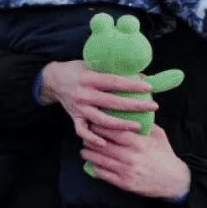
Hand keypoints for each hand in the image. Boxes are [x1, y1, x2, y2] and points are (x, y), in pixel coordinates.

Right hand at [39, 60, 156, 146]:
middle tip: (152, 107)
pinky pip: (82, 131)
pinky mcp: (74, 118)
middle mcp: (84, 94)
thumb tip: (141, 75)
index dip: (132, 85)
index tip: (148, 87)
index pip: (115, 82)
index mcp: (90, 78)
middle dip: (135, 105)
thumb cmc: (77, 70)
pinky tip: (104, 143)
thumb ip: (114, 70)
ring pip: (101, 120)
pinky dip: (92, 138)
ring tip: (137, 126)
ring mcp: (79, 108)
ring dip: (120, 125)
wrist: (53, 79)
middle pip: (112, 102)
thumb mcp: (93, 63)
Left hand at [81, 124, 190, 199]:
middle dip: (90, 139)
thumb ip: (144, 123)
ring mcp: (126, 171)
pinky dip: (94, 167)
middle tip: (84, 134)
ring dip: (88, 153)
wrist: (173, 180)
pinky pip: (103, 174)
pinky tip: (92, 162)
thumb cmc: (165, 155)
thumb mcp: (159, 135)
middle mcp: (130, 157)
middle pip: (102, 145)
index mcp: (138, 143)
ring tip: (84, 148)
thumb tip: (130, 110)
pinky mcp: (124, 183)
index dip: (99, 125)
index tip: (92, 121)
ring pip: (99, 160)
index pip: (112, 131)